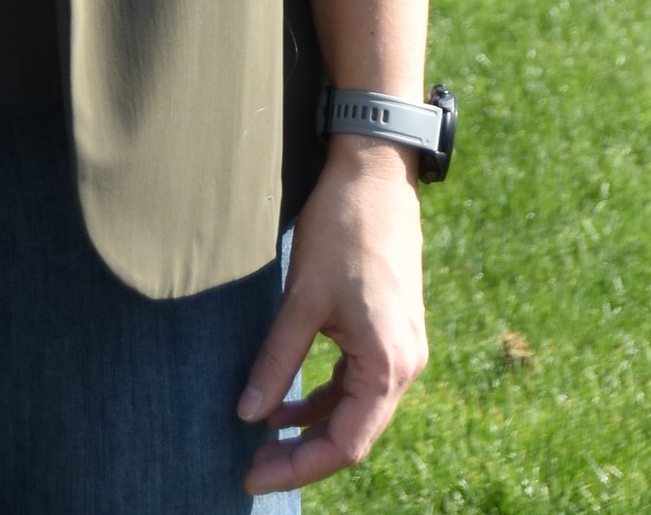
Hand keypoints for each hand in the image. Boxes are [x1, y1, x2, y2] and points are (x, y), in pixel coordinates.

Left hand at [237, 142, 427, 491]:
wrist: (377, 173)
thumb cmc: (342, 229)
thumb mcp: (302, 297)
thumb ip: (276, 358)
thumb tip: (246, 414)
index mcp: (388, 365)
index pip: (345, 444)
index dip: (298, 466)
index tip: (253, 476)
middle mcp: (404, 367)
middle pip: (352, 435)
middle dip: (302, 453)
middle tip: (250, 465)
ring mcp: (400, 351)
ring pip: (354, 411)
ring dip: (310, 426)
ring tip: (260, 438)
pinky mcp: (389, 334)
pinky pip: (356, 384)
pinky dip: (321, 396)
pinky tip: (283, 400)